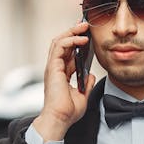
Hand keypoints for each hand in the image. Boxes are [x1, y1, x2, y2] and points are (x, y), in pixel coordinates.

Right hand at [34, 22, 95, 141]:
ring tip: (83, 27)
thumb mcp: (83, 96)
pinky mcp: (53, 67)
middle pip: (62, 43)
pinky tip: (81, 39)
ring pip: (59, 41)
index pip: (68, 52)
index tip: (87, 35)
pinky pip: (59, 47)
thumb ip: (87, 84)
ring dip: (72, 32)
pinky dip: (70, 40)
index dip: (76, 42)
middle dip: (73, 32)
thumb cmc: (68, 112)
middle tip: (85, 25)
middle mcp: (55, 68)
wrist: (60, 119)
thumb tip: (91, 75)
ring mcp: (53, 67)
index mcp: (61, 74)